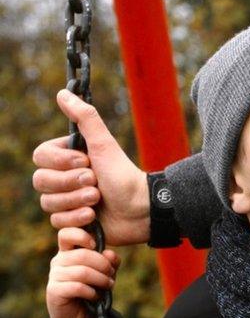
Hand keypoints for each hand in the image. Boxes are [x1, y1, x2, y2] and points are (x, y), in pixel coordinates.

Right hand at [32, 90, 149, 244]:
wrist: (141, 209)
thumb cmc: (123, 175)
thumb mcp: (104, 144)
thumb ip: (85, 118)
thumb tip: (63, 93)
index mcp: (67, 159)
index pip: (40, 157)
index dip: (61, 162)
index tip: (87, 162)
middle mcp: (63, 179)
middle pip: (41, 181)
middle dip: (71, 183)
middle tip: (96, 183)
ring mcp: (67, 201)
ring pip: (48, 204)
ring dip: (75, 201)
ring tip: (97, 200)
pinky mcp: (73, 222)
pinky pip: (57, 224)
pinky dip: (76, 220)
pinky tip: (93, 218)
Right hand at [46, 228, 120, 317]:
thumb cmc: (94, 290)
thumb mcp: (106, 273)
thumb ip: (110, 261)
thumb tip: (109, 253)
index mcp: (69, 251)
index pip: (66, 232)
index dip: (81, 234)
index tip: (95, 243)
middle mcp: (58, 260)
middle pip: (82, 254)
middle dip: (103, 265)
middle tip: (111, 274)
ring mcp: (54, 275)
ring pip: (82, 271)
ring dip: (101, 279)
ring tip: (108, 285)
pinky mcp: (53, 291)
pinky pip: (77, 287)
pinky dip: (92, 292)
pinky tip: (96, 296)